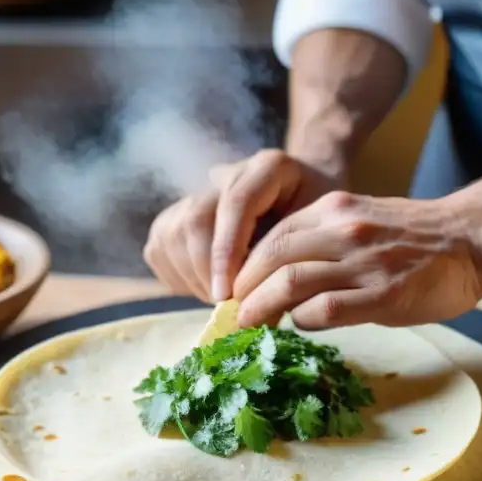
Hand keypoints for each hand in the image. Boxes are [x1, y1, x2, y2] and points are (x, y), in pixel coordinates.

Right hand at [143, 150, 342, 301]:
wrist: (308, 199)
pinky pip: (160, 246)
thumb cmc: (321, 223)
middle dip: (205, 271)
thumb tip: (264, 312)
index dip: (226, 253)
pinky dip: (177, 275)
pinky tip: (204, 289)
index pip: (235, 205)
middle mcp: (227, 174)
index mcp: (267, 168)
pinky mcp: (178, 213)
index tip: (226, 296)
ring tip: (220, 300)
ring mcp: (199, 191)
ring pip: (171, 233)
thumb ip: (294, 261)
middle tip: (226, 306)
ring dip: (190, 276)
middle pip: (195, 219)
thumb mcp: (321, 235)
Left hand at [232, 191, 481, 329]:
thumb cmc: (416, 238)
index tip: (235, 291)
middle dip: (244, 290)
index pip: (271, 236)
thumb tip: (280, 275)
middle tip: (233, 314)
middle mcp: (343, 229)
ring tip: (250, 326)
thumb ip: (323, 239)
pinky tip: (302, 326)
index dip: (245, 267)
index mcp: (334, 209)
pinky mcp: (384, 293)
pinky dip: (303, 321)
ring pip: (290, 282)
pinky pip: (327, 309)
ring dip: (262, 309)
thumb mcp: (363, 220)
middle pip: (271, 258)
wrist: (473, 239)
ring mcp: (363, 261)